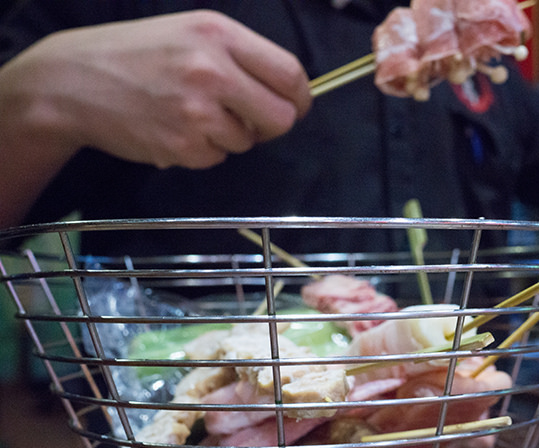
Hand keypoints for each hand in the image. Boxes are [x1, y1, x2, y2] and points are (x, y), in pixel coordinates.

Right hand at [0, 10, 311, 168]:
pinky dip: (203, 150)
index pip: (290, 74)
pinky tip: (175, 129)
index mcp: (219, 35)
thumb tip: (286, 92)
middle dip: (272, 124)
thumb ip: (240, 56)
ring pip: (248, 141)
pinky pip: (217, 157)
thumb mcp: (189, 32)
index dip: (299, 97)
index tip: (294, 105)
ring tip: (193, 115)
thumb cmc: (135, 54)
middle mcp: (212, 71)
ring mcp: (197, 112)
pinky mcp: (182, 146)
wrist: (70, 81)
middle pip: (282, 117)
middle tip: (251, 119)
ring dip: (231, 135)